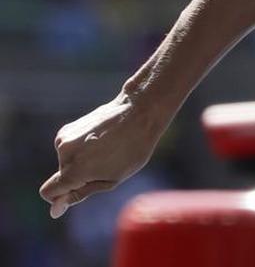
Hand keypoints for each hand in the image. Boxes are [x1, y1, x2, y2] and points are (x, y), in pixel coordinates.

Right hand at [40, 92, 167, 218]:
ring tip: (107, 149)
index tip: (76, 193)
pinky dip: (82, 148)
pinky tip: (101, 139)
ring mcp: (64, 138)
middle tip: (107, 164)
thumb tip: (55, 210)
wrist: (138, 112)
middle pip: (62, 177)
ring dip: (82, 161)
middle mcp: (64, 153)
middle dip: (80, 176)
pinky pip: (70, 148)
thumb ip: (80, 194)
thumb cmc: (132, 149)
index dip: (59, 198)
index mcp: (74, 170)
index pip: (48, 192)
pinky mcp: (68, 128)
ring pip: (67, 161)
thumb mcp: (111, 179)